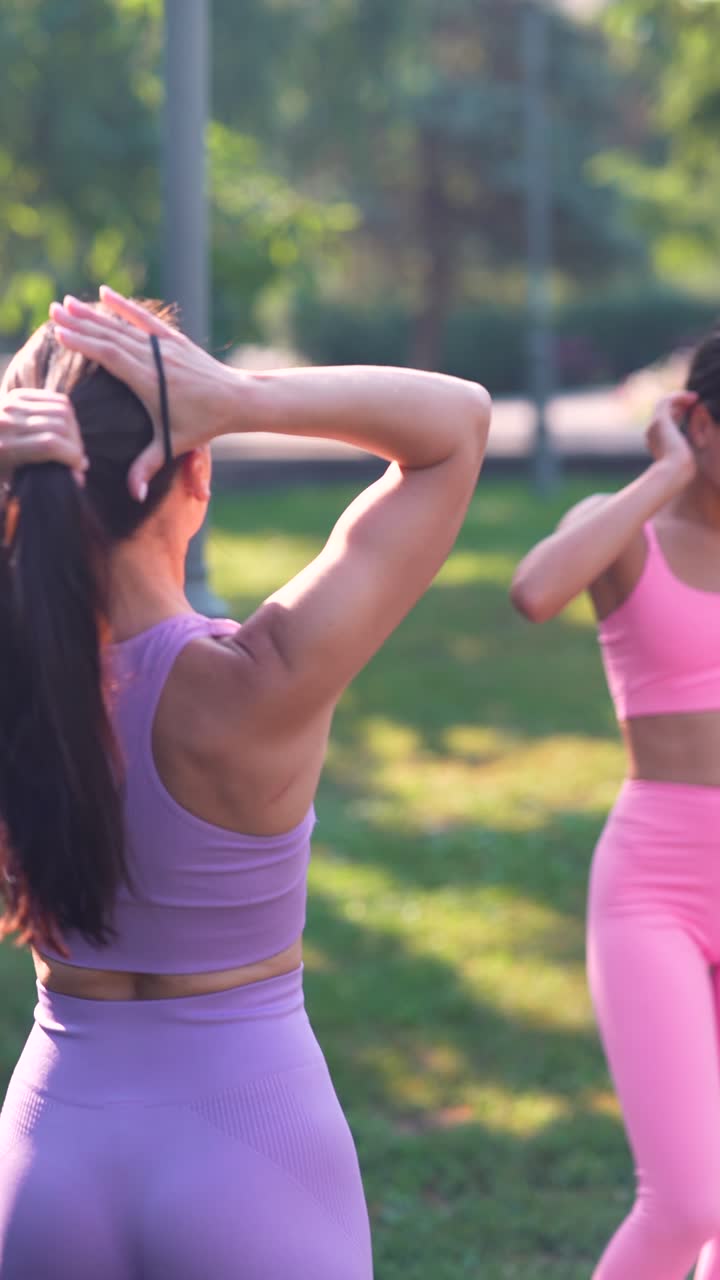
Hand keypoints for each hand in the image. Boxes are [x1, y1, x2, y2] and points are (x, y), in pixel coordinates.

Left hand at [0, 389, 87, 485]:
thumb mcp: (15, 484)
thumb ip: (48, 480)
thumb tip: (80, 478)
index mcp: (4, 448)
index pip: (49, 444)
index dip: (72, 455)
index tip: (79, 467)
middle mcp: (6, 423)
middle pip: (60, 426)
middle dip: (76, 444)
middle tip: (78, 459)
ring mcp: (11, 405)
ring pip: (62, 410)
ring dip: (75, 430)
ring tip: (73, 446)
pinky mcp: (18, 395)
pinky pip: (57, 400)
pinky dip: (68, 415)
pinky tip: (67, 430)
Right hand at [49, 288, 239, 500]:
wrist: (239, 400)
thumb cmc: (206, 424)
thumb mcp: (174, 445)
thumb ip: (148, 467)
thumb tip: (132, 495)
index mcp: (151, 381)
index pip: (111, 357)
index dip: (84, 344)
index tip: (60, 334)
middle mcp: (157, 358)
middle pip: (112, 336)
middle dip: (81, 323)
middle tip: (53, 310)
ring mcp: (166, 346)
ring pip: (124, 325)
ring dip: (95, 313)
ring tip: (69, 301)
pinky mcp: (175, 340)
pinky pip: (145, 319)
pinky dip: (125, 306)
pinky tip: (106, 293)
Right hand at [645, 391, 697, 483]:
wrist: (674, 472)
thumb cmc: (682, 471)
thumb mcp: (684, 459)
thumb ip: (685, 450)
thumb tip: (696, 445)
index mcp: (655, 443)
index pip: (664, 423)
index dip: (676, 414)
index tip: (690, 411)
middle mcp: (651, 433)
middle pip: (662, 412)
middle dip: (677, 405)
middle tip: (693, 401)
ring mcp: (654, 426)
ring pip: (663, 404)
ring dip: (679, 399)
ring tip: (694, 398)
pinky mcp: (660, 421)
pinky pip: (667, 401)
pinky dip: (679, 397)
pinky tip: (692, 398)